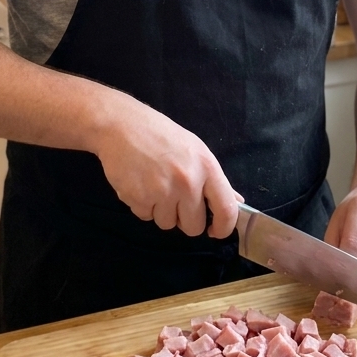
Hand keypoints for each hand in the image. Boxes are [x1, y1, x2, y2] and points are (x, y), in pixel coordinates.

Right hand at [94, 94, 240, 237]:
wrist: (121, 125)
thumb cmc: (160, 135)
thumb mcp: (195, 150)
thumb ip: (214, 179)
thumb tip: (236, 201)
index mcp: (206, 168)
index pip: (226, 211)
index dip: (223, 228)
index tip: (215, 231)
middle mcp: (187, 182)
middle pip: (193, 227)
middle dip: (185, 220)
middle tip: (175, 200)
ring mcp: (161, 192)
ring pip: (167, 224)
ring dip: (162, 212)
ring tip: (154, 185)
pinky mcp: (138, 199)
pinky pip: (145, 217)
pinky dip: (143, 206)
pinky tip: (140, 184)